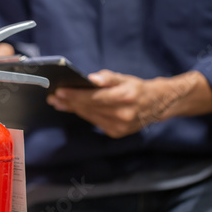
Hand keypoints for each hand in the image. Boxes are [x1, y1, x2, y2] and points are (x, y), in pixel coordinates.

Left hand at [47, 69, 211, 137]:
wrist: (157, 105)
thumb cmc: (138, 88)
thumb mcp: (125, 78)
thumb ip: (108, 78)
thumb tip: (92, 79)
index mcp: (126, 98)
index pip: (94, 97)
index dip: (75, 95)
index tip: (59, 91)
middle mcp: (123, 115)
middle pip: (89, 108)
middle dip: (70, 102)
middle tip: (54, 97)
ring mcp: (119, 127)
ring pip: (90, 116)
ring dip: (73, 109)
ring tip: (59, 102)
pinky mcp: (116, 134)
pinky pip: (94, 122)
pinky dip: (84, 114)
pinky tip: (73, 108)